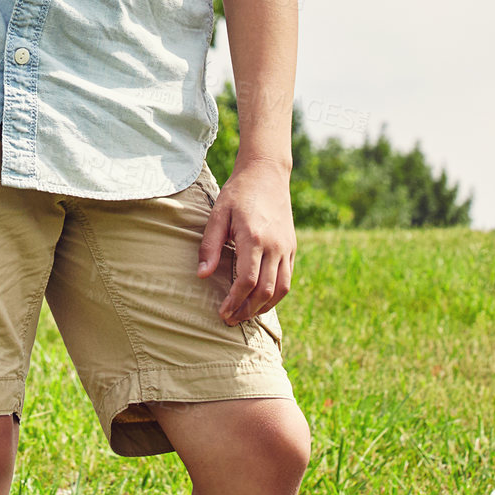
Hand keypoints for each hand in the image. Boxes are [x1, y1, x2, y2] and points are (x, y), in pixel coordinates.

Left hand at [196, 161, 295, 324]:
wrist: (267, 174)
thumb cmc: (238, 193)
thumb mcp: (218, 214)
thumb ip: (210, 246)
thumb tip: (202, 275)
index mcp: (254, 238)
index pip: (248, 281)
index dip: (235, 301)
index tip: (222, 313)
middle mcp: (275, 246)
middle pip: (266, 290)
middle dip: (247, 310)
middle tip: (230, 321)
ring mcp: (287, 247)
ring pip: (281, 289)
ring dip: (263, 307)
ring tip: (245, 315)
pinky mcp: (292, 247)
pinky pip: (288, 279)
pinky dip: (275, 295)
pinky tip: (259, 300)